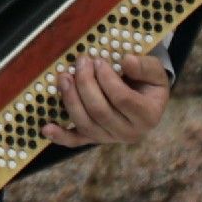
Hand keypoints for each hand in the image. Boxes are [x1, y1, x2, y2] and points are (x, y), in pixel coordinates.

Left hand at [45, 38, 175, 147]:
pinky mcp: (94, 139)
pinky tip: (46, 128)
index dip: (106, 79)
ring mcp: (110, 138)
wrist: (145, 101)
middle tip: (80, 62)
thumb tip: (126, 61)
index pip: (122, 99)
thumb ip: (145, 66)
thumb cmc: (147, 84)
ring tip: (64, 77)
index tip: (98, 61)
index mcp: (147, 116)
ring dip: (70, 98)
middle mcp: (129, 132)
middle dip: (85, 83)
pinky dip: (60, 136)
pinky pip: (75, 141)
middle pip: (100, 110)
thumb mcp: (155, 72)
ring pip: (85, 123)